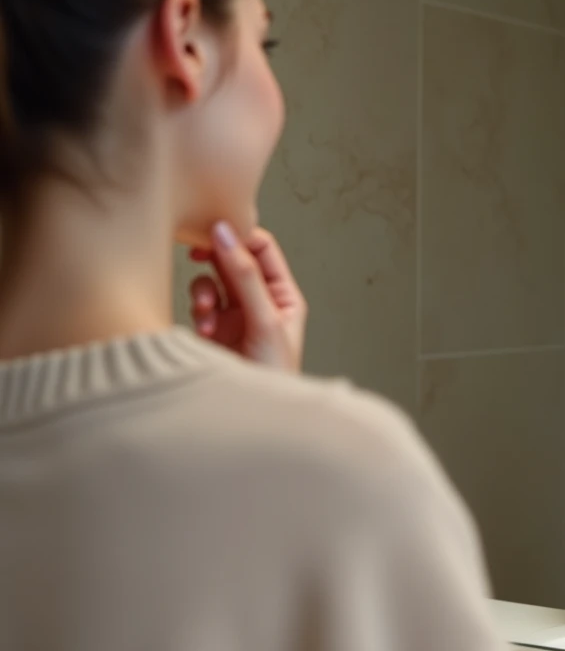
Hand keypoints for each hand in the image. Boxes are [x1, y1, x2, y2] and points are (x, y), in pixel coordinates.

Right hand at [188, 222, 306, 371]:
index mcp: (282, 294)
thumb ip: (244, 275)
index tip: (215, 234)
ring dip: (203, 293)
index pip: (261, 248)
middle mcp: (260, 301)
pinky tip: (204, 332)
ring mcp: (235, 316)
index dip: (239, 236)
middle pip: (232, 260)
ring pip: (211, 282)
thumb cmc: (273, 375)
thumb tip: (225, 232)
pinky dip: (198, 313)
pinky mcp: (214, 331)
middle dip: (215, 263)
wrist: (254, 418)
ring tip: (205, 313)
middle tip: (197, 256)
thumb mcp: (264, 320)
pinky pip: (199, 306)